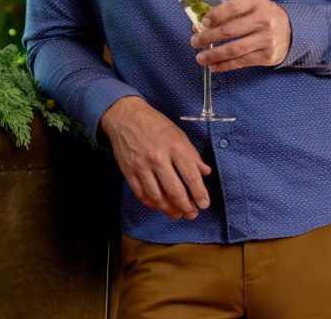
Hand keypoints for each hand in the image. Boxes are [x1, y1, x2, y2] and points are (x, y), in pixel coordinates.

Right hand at [100, 96, 211, 220]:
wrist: (125, 116)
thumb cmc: (154, 124)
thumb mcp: (178, 134)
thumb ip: (192, 154)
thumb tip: (205, 172)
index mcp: (174, 146)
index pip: (190, 175)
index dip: (199, 193)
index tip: (204, 204)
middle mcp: (158, 157)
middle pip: (174, 190)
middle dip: (185, 206)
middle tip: (192, 214)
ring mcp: (142, 166)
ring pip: (157, 196)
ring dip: (169, 209)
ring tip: (177, 214)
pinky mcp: (129, 171)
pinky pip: (141, 194)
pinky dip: (151, 204)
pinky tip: (159, 206)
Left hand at [190, 0, 290, 71]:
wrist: (292, 31)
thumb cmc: (263, 15)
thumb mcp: (251, 6)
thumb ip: (229, 12)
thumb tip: (200, 25)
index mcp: (257, 2)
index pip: (234, 7)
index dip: (216, 15)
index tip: (203, 22)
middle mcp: (263, 20)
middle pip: (231, 30)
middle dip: (208, 37)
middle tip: (194, 41)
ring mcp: (266, 39)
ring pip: (235, 49)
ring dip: (214, 54)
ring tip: (200, 58)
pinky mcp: (267, 56)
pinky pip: (242, 62)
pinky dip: (225, 65)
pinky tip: (213, 66)